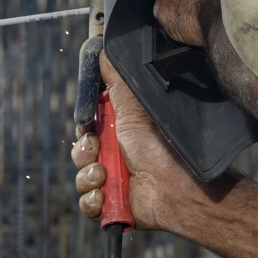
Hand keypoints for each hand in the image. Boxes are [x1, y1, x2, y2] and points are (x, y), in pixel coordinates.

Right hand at [71, 55, 257, 257]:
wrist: (178, 186)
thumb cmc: (161, 145)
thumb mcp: (134, 106)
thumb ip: (117, 79)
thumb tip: (105, 50)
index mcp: (119, 134)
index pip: (86, 130)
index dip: (84, 131)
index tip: (89, 129)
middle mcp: (115, 157)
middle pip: (80, 154)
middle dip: (84, 154)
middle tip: (99, 153)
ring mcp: (114, 182)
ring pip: (81, 179)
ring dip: (89, 178)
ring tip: (106, 177)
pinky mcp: (113, 206)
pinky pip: (87, 204)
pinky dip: (93, 201)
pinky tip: (106, 196)